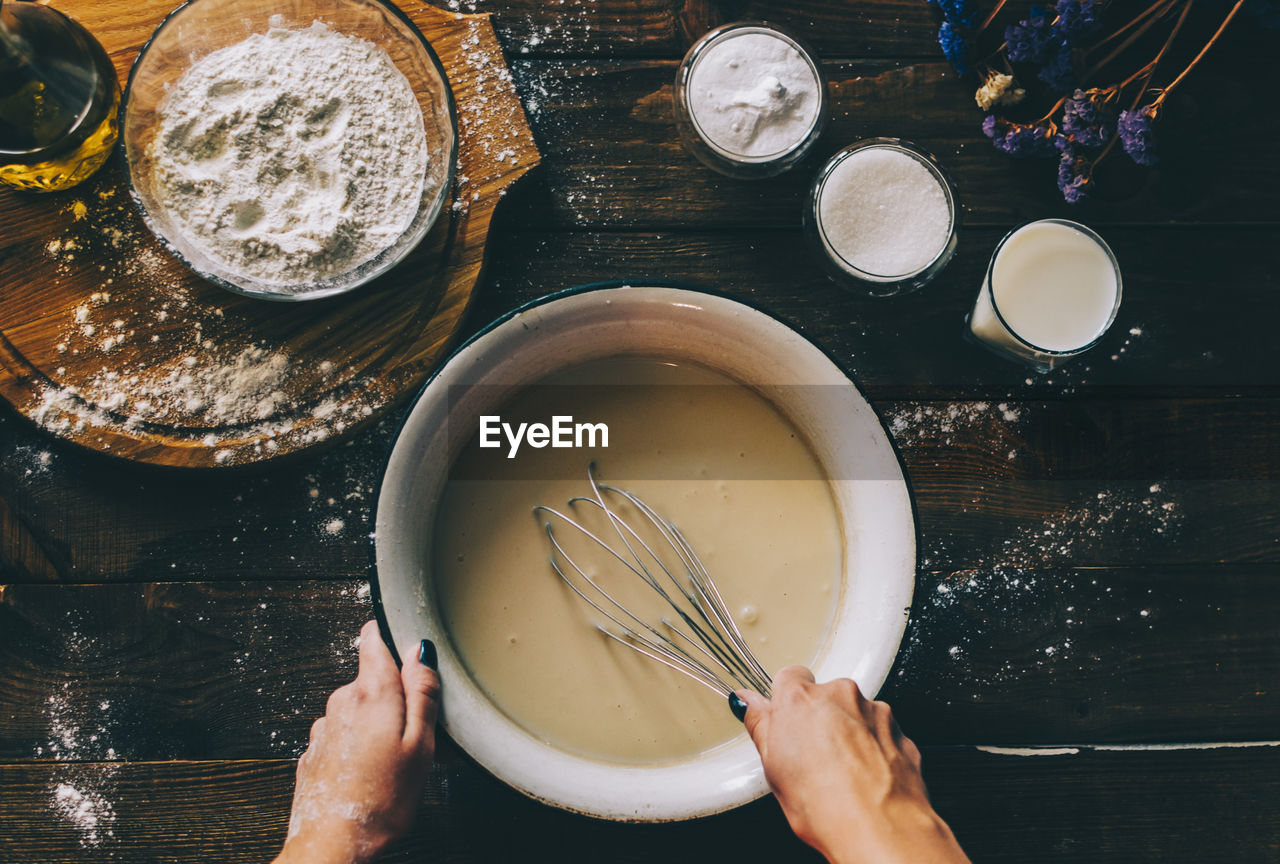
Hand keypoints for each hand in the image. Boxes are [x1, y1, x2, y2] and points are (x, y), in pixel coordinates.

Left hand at [273, 621, 439, 863]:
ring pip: (360, 711)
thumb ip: (422, 692)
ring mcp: (323, 729)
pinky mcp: (315, 754)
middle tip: (422, 733)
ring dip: (381, 727)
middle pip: (373, 680)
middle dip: (398, 699)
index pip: (373, 638)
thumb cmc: (380, 801)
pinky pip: (345, 737)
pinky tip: (376, 775)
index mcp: (370, 693)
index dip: (392, 638)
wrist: (331, 846)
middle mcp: (340, 703)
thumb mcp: (419, 745)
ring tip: (401, 763)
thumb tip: (421, 652)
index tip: (409, 651)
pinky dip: (363, 747)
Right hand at [739, 667, 969, 863]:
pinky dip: (873, 750)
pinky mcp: (901, 732)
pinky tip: (864, 779)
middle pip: (825, 696)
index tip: (784, 721)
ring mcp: (874, 712)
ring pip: (855, 714)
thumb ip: (760, 724)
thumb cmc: (826, 802)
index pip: (789, 677)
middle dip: (820, 720)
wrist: (879, 828)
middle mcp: (841, 695)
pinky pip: (880, 733)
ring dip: (848, 735)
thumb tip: (748, 704)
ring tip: (841, 775)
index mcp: (802, 698)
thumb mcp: (772, 765)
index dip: (786, 701)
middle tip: (812, 759)